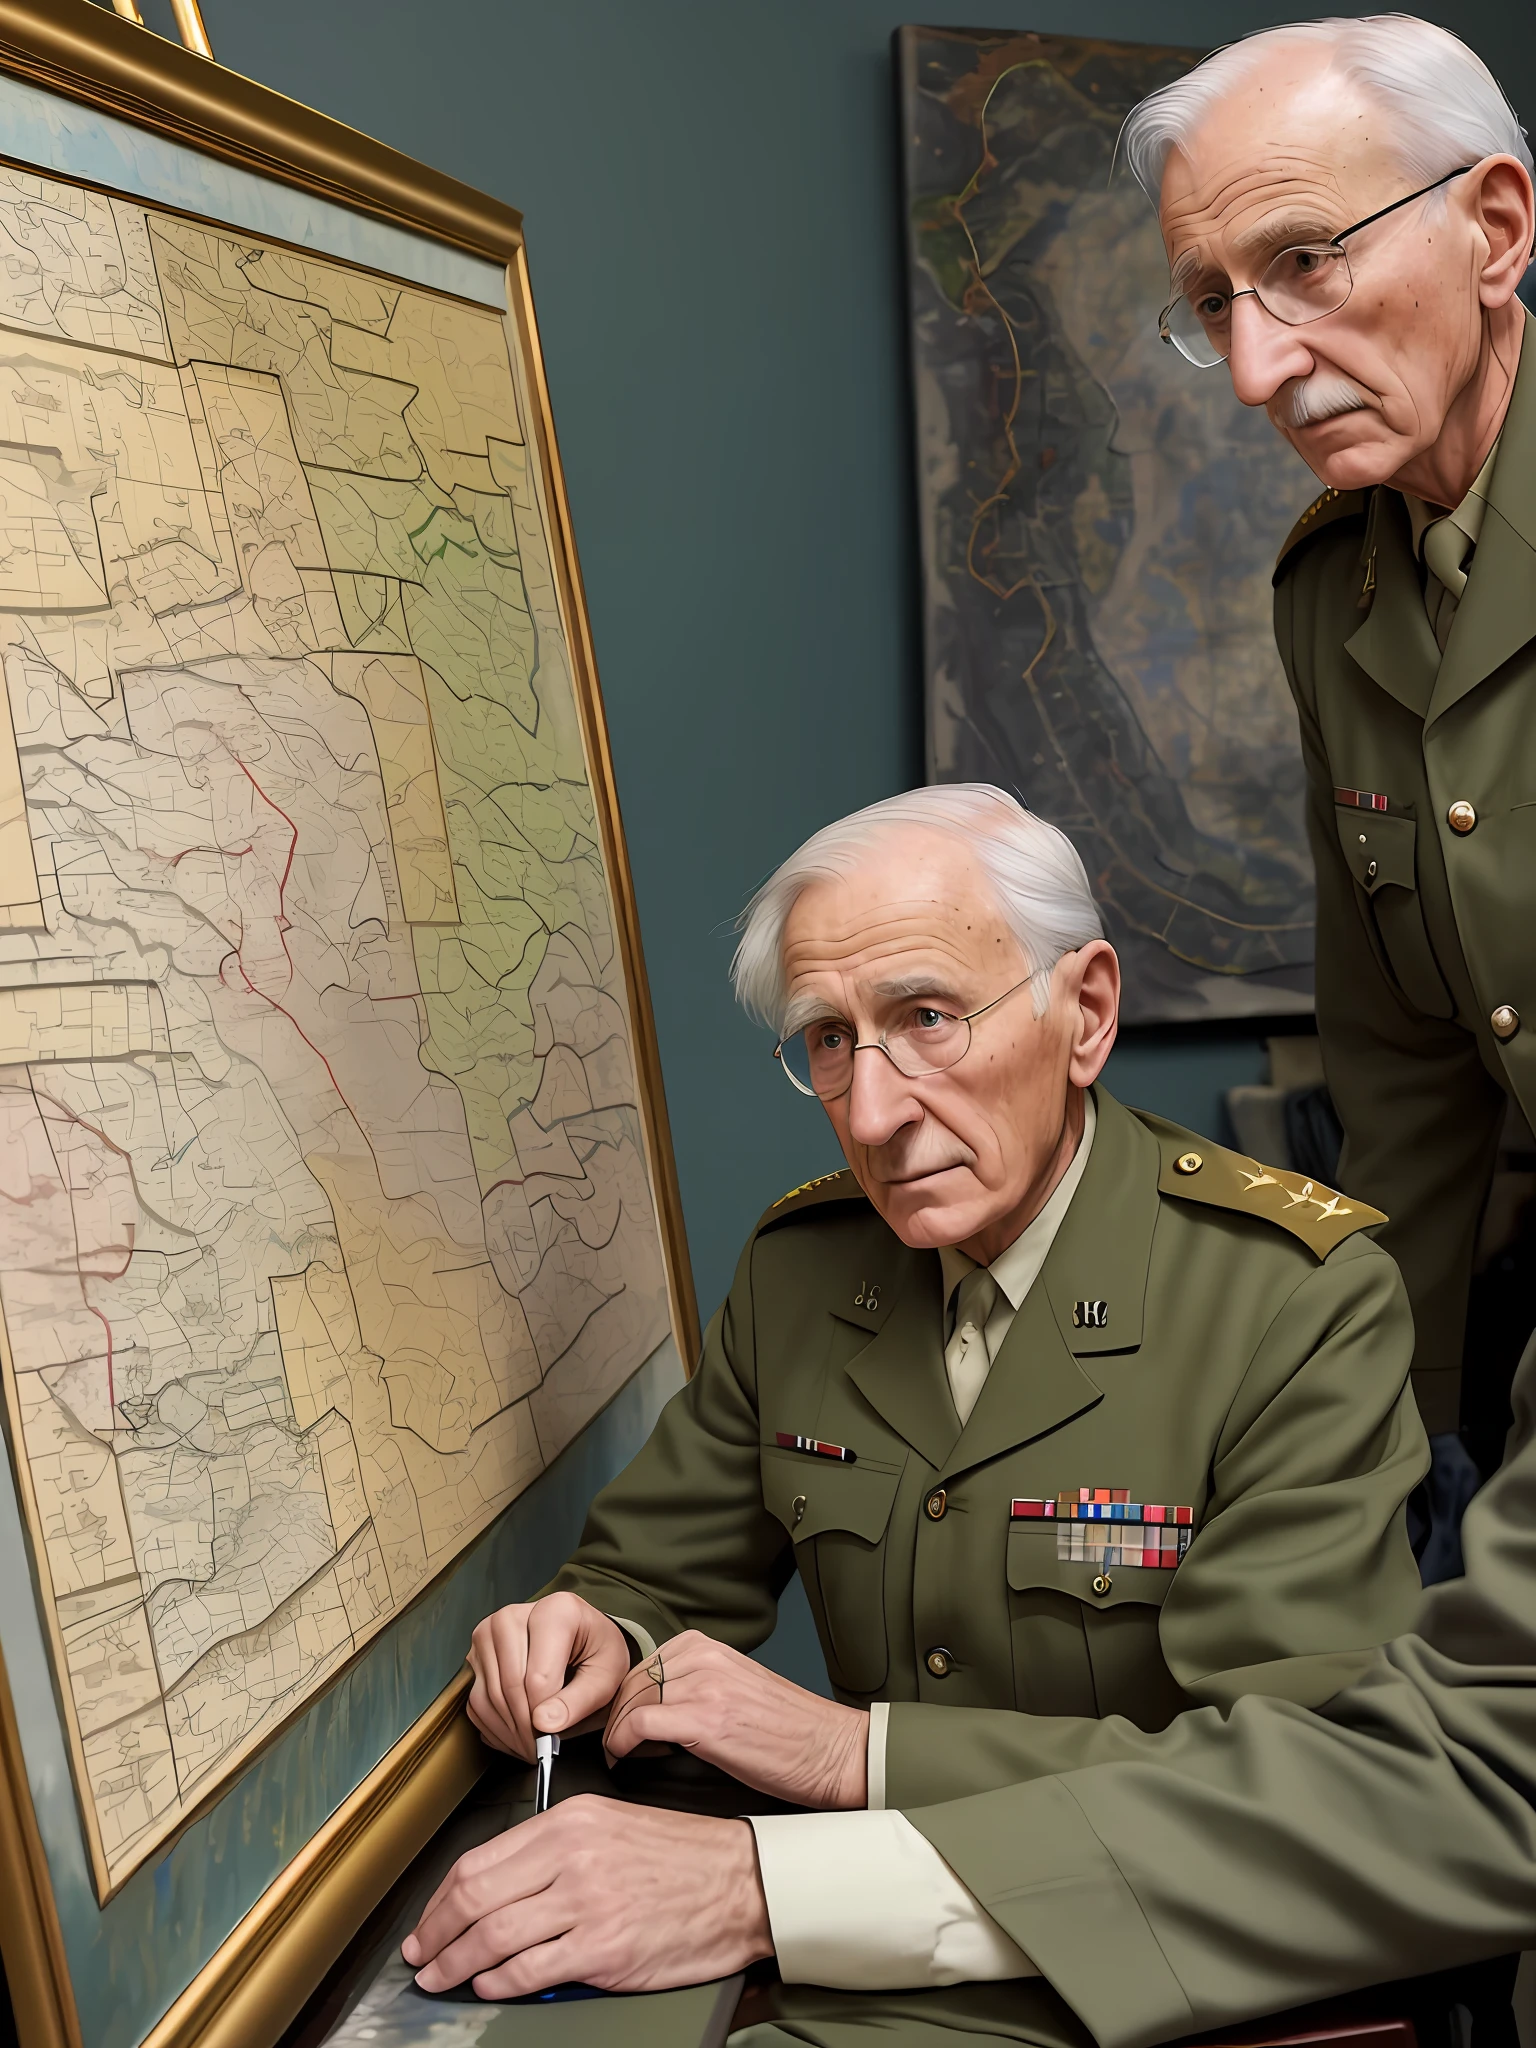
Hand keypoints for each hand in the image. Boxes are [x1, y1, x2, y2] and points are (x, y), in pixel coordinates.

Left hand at [401, 1795, 772, 1996]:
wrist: (741, 1882)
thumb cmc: (682, 1856)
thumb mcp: (610, 1825)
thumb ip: (552, 1850)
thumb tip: (498, 1888)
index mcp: (569, 1822)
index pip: (480, 1860)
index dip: (440, 1898)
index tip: (428, 1919)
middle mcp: (573, 1857)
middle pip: (476, 1899)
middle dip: (435, 1934)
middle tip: (419, 1956)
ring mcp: (588, 1905)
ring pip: (494, 1938)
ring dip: (457, 1965)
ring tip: (442, 1978)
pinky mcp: (605, 1950)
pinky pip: (531, 1972)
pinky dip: (499, 1984)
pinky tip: (490, 1987)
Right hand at [466, 1594, 630, 1761]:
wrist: (582, 1636)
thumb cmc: (596, 1651)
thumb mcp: (605, 1675)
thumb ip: (579, 1700)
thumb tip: (545, 1724)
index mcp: (554, 1612)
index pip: (538, 1677)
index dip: (545, 1718)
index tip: (553, 1741)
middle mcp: (513, 1616)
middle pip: (510, 1687)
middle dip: (525, 1730)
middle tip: (541, 1752)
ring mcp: (489, 1633)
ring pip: (489, 1697)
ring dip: (509, 1732)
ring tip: (530, 1747)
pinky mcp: (476, 1653)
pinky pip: (476, 1701)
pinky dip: (494, 1727)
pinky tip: (515, 1736)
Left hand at [603, 1629, 867, 1808]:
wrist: (830, 1748)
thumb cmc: (788, 1730)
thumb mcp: (735, 1687)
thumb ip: (694, 1684)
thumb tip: (648, 1711)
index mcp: (708, 1645)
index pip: (641, 1666)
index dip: (622, 1700)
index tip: (615, 1725)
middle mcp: (704, 1656)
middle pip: (630, 1682)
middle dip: (614, 1716)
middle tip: (611, 1745)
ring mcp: (705, 1685)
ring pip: (630, 1700)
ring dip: (616, 1731)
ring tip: (618, 1755)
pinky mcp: (705, 1719)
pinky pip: (640, 1723)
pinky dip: (623, 1742)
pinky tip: (625, 1758)